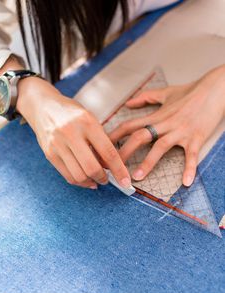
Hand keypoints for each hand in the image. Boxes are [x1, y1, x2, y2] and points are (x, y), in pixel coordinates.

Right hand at [17, 78, 130, 188]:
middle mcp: (71, 133)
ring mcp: (58, 145)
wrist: (43, 106)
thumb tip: (111, 166)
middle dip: (103, 178)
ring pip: (79, 175)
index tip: (126, 181)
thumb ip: (101, 140)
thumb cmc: (72, 113)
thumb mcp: (90, 119)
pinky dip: (80, 182)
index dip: (119, 170)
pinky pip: (67, 176)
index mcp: (87, 122)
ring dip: (91, 182)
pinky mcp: (49, 154)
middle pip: (92, 168)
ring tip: (96, 179)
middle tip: (108, 179)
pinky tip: (85, 180)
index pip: (108, 152)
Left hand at [109, 66, 224, 185]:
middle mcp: (165, 123)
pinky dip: (189, 169)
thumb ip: (146, 98)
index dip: (114, 136)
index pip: (130, 125)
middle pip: (139, 137)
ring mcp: (180, 131)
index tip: (102, 147)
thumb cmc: (191, 91)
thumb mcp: (166, 93)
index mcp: (157, 115)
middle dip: (124, 152)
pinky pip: (191, 155)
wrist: (216, 88)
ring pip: (160, 147)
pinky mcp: (196, 137)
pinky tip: (185, 182)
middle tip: (112, 167)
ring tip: (137, 177)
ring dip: (147, 162)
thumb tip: (128, 103)